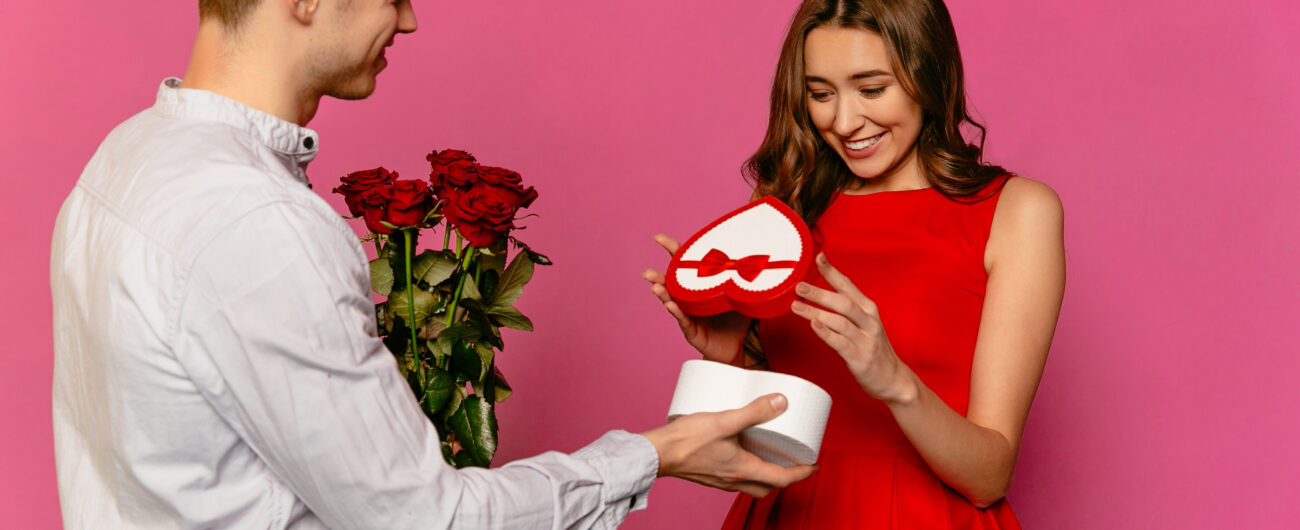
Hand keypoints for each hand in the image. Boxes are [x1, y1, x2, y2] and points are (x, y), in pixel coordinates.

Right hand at [641, 394, 816, 496]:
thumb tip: (782, 403)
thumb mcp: (725, 420)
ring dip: (765, 472)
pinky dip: (746, 468)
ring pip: (752, 483)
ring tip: (769, 452)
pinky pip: (735, 477)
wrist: (656, 453)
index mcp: (743, 470)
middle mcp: (734, 480)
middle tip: (794, 461)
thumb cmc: (687, 440)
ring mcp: (720, 480)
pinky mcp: (709, 474)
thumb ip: (754, 411)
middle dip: (785, 477)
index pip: (783, 478)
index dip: (803, 472)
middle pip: (768, 486)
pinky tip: (740, 449)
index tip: (814, 464)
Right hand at [643, 234, 750, 364]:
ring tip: (654, 286)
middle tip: (647, 273)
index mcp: (698, 287)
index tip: (658, 238)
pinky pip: (683, 320)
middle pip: (669, 284)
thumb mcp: (740, 297)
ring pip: (671, 302)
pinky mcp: (691, 331)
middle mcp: (688, 299)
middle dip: (657, 277)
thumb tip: (758, 262)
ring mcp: (687, 315)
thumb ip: (743, 281)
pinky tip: (670, 305)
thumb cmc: (734, 321)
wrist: (735, 349)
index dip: (672, 250)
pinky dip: (677, 312)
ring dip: (662, 294)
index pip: (683, 266)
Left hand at [791, 253, 916, 403]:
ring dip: (816, 312)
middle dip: (819, 292)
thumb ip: (846, 309)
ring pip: (839, 321)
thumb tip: (820, 292)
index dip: (832, 272)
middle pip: (842, 302)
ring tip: (796, 305)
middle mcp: (868, 322)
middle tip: (799, 285)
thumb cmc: (873, 349)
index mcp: (868, 310)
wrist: (894, 380)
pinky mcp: (860, 358)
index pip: (848, 286)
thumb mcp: (864, 324)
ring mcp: (866, 340)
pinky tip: (813, 325)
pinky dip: (826, 333)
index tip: (818, 257)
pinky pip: (840, 343)